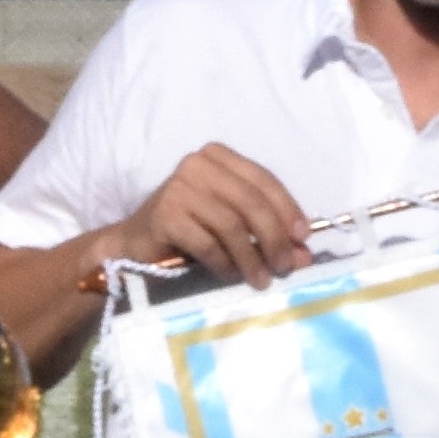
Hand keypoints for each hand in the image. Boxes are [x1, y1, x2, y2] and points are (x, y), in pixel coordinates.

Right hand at [104, 144, 316, 287]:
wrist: (134, 245)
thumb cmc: (188, 232)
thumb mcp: (233, 227)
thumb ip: (267, 233)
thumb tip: (304, 255)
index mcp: (218, 157)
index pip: (263, 179)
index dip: (287, 208)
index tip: (303, 238)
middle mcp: (198, 164)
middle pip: (250, 201)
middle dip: (273, 238)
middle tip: (285, 267)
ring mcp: (178, 187)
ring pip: (232, 224)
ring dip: (252, 257)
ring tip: (261, 280)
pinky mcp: (165, 214)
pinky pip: (208, 243)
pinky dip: (224, 263)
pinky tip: (230, 276)